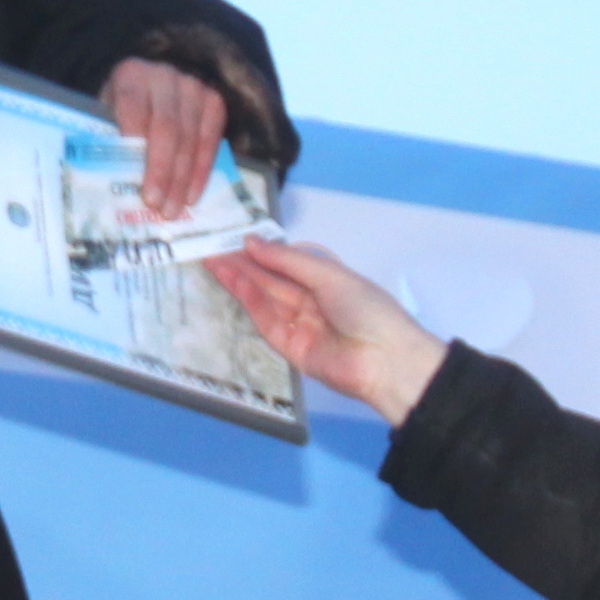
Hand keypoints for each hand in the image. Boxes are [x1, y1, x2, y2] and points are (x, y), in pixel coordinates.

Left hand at [103, 57, 229, 220]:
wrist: (151, 88)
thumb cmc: (121, 111)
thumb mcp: (106, 117)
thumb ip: (108, 140)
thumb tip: (107, 185)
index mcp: (131, 75)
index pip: (133, 109)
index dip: (135, 144)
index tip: (134, 177)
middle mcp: (164, 75)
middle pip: (166, 128)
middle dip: (162, 171)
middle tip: (157, 205)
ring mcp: (193, 87)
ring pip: (190, 138)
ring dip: (182, 178)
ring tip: (173, 209)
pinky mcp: (213, 101)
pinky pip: (210, 141)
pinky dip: (201, 171)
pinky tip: (192, 195)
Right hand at [203, 240, 449, 426]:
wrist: (386, 360)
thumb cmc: (366, 308)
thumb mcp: (330, 275)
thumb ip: (288, 260)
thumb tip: (251, 242)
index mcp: (328, 279)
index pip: (289, 262)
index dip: (263, 251)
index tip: (235, 239)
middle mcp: (312, 300)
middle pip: (273, 281)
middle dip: (245, 265)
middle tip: (213, 250)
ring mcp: (300, 325)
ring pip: (266, 300)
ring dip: (241, 281)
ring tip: (214, 262)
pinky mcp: (290, 348)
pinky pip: (267, 322)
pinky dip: (251, 302)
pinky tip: (235, 283)